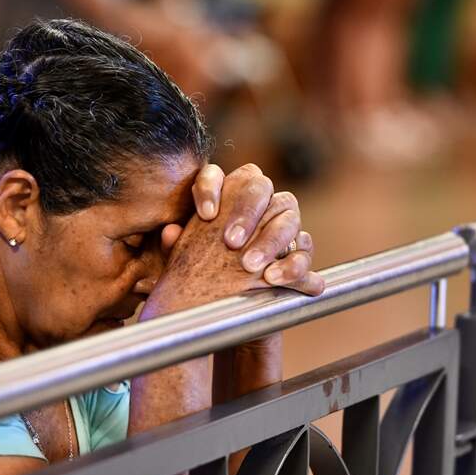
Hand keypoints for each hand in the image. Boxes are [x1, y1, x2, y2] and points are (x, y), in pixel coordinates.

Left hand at [164, 163, 323, 295]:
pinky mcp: (300, 250)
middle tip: (231, 242)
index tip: (205, 216)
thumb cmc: (200, 270)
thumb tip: (170, 232)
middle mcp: (257, 200)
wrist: (221, 298)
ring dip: (269, 240)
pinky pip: (304, 250)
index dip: (209, 189)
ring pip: (287, 214)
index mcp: (223, 194)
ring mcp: (283, 221)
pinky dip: (292, 264)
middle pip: (259, 186)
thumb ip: (175, 246)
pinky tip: (273, 278)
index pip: (215, 176)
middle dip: (246, 212)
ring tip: (249, 266)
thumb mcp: (183, 261)